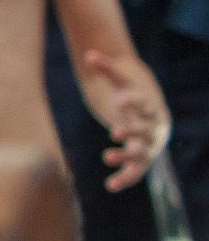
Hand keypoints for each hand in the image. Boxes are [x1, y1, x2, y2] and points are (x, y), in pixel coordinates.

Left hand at [87, 49, 169, 191]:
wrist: (150, 114)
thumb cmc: (131, 94)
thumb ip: (106, 68)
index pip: (143, 102)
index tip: (120, 101)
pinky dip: (126, 178)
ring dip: (126, 156)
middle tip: (114, 131)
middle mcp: (151, 126)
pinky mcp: (141, 158)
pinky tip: (110, 186)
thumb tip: (88, 54)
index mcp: (148, 105)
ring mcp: (147, 144)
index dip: (132, 101)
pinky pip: (136, 171)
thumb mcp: (121, 80)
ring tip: (107, 157)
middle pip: (144, 129)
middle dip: (131, 130)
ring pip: (141, 153)